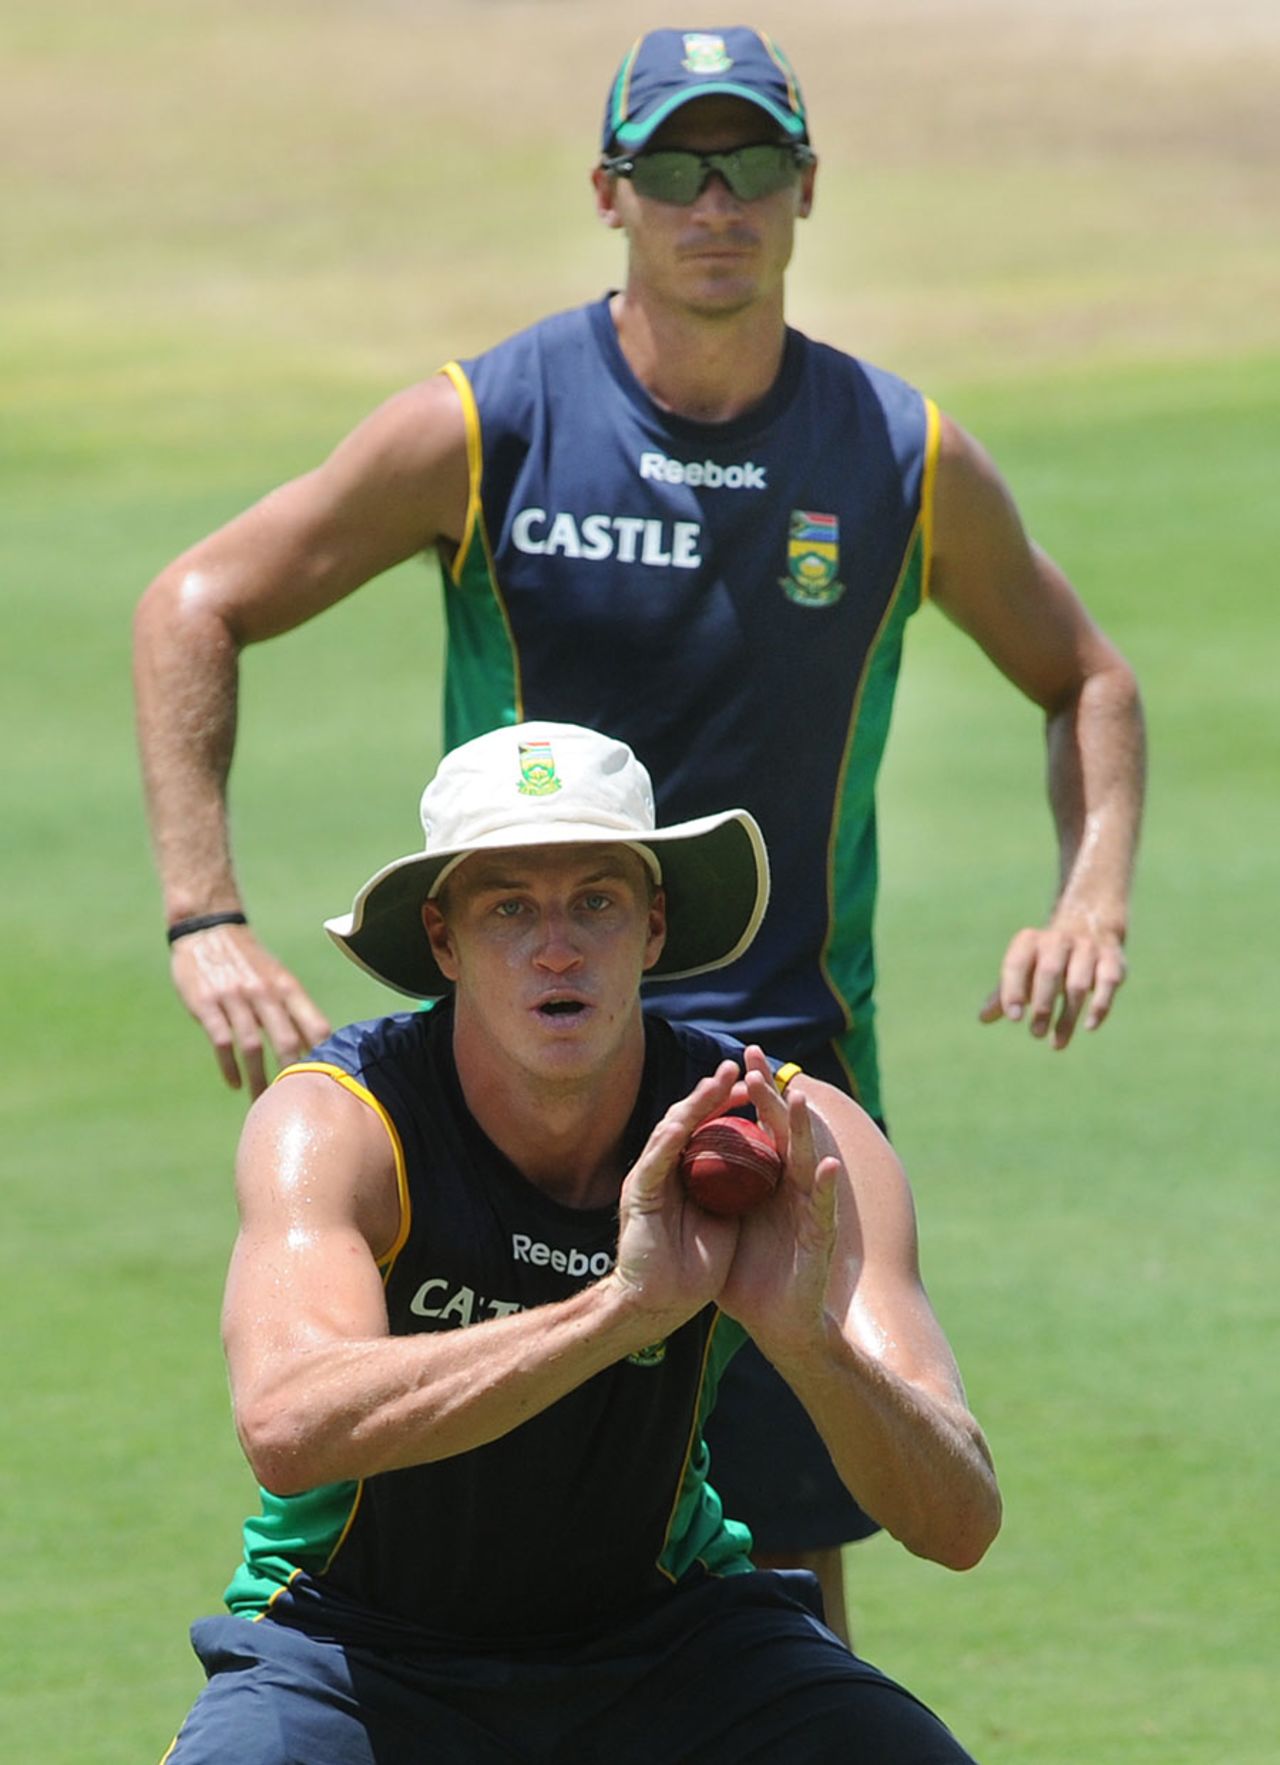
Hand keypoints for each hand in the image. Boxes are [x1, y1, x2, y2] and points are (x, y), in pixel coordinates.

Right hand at [170, 921, 331, 1096]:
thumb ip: (295, 1009)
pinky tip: (235, 1083)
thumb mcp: (278, 977)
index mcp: (287, 987)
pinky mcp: (207, 1004)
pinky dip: (230, 1068)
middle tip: (295, 1100)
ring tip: (262, 1100)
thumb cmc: (249, 961)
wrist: (208, 928)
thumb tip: (318, 1046)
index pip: (316, 1025)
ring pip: (252, 1047)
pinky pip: (222, 1042)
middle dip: (293, 1074)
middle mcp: (265, 993)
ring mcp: (235, 998)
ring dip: (259, 1079)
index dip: (325, 1054)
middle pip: (287, 1041)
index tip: (328, 1080)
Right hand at [612, 1061, 744, 1328]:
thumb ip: (736, 1186)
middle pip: (690, 1119)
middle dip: (714, 1092)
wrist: (664, 1304)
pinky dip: (670, 1139)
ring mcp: (650, 1178)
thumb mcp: (727, 1216)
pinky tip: (683, 1121)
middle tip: (737, 1067)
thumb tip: (764, 1161)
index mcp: (687, 1172)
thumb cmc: (696, 1267)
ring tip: (714, 1083)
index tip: (756, 1085)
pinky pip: (655, 1160)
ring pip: (672, 1130)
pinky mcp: (639, 1195)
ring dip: (693, 1105)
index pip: (708, 1127)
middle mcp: (666, 1168)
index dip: (729, 1104)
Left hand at [715, 1050, 841, 1348]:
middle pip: (779, 1132)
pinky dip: (823, 1187)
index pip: (758, 1129)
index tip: (738, 1061)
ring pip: (804, 1161)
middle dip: (771, 1095)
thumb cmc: (750, 1280)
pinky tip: (823, 1166)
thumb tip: (678, 1165)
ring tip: (797, 1098)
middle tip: (757, 1057)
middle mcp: (788, 1189)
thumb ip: (708, 1196)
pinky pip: (821, 1209)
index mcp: (765, 1184)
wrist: (775, 1326)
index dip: (750, 1098)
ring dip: (800, 1131)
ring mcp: (806, 1211)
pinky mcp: (817, 1239)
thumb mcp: (720, 1227)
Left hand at [980, 910, 1126, 1048]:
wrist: (1090, 922)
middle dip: (1042, 1005)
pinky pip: (1107, 982)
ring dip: (1067, 1016)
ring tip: (1056, 1044)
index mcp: (1030, 941)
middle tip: (1035, 1034)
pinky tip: (1088, 1027)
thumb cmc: (1047, 957)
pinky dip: (1099, 1005)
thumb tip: (983, 1018)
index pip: (1017, 963)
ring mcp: (1088, 949)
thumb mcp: (1024, 968)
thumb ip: (1005, 992)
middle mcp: (1058, 940)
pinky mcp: (1113, 960)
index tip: (1013, 1017)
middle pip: (1049, 972)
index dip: (1013, 989)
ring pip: (1077, 984)